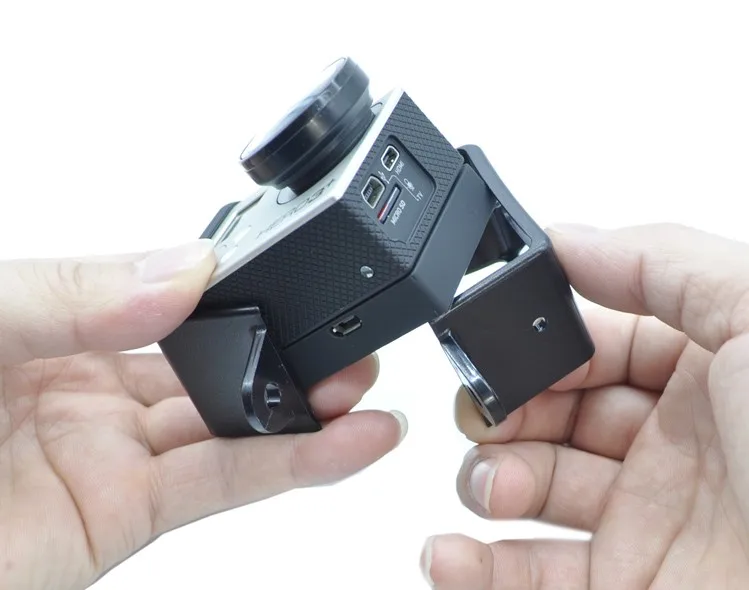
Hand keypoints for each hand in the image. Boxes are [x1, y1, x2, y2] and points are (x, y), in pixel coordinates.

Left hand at [0, 240, 405, 589]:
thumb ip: (71, 293)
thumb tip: (184, 267)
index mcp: (55, 320)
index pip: (175, 299)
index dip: (241, 295)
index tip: (299, 281)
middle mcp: (90, 386)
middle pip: (214, 366)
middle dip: (289, 356)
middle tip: (350, 340)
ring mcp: (110, 456)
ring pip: (230, 429)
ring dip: (306, 413)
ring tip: (368, 392)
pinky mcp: (118, 522)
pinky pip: (220, 486)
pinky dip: (293, 466)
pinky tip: (349, 443)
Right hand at [421, 223, 748, 587]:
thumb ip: (663, 264)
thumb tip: (567, 240)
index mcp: (705, 372)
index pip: (593, 342)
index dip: (540, 341)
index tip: (493, 343)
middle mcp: (674, 446)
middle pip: (552, 413)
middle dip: (505, 409)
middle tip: (486, 415)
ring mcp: (647, 524)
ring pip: (533, 491)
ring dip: (484, 480)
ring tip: (487, 483)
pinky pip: (530, 577)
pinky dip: (475, 570)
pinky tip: (448, 555)